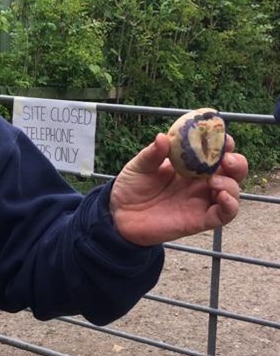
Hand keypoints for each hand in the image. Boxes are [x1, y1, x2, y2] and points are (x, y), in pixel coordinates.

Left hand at [109, 133, 247, 245]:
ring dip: (230, 183)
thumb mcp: (138, 166)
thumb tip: (163, 137)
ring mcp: (201, 200)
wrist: (119, 214)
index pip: (214, 152)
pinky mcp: (200, 220)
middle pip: (232, 171)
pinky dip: (231, 205)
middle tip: (227, 159)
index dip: (222, 143)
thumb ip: (152, 154)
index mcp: (189, 165)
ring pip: (232, 191)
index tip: (222, 135)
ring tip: (213, 180)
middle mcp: (200, 182)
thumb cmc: (131, 187)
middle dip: (236, 162)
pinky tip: (222, 196)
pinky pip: (225, 215)